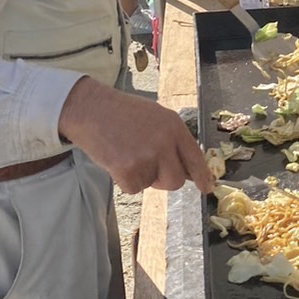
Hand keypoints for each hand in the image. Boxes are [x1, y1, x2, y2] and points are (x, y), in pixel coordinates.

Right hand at [59, 77, 214, 193]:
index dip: (202, 176)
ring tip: (129, 155)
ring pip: (154, 185)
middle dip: (165, 179)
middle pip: (176, 180)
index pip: (195, 157)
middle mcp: (165, 143)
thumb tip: (186, 167)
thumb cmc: (123, 114)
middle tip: (149, 166)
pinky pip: (134, 188)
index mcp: (174, 127)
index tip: (206, 187)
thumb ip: (173, 139)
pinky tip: (118, 160)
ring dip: (143, 177)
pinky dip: (126, 180)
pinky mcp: (128, 171)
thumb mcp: (157, 117)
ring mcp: (147, 157)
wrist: (91, 110)